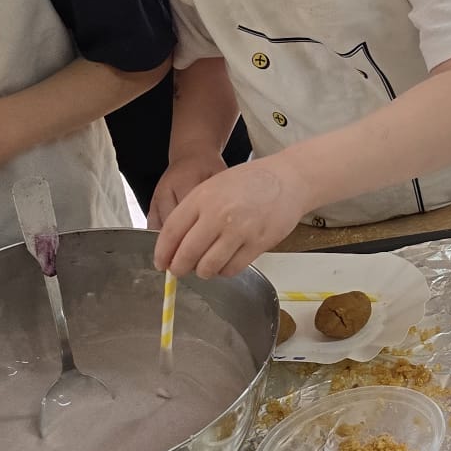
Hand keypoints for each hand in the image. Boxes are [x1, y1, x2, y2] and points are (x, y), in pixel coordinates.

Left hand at [153, 155, 311, 277]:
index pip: (171, 232)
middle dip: (179, 268)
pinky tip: (225, 263)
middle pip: (187, 254)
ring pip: (209, 266)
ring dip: (203, 271)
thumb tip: (175, 244)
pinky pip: (233, 268)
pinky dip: (225, 271)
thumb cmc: (251, 181)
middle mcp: (219, 214)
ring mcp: (240, 230)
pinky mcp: (259, 242)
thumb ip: (193, 211)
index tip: (161, 263)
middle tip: (180, 270)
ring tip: (206, 266)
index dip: (162, 253)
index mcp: (203, 197)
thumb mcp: (214, 185)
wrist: (289, 178)